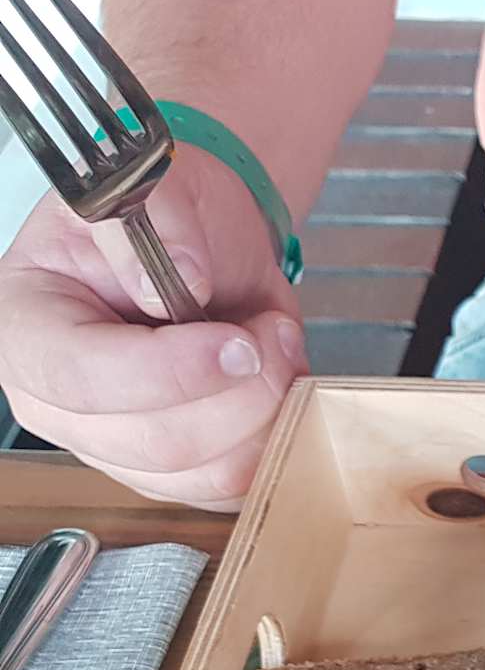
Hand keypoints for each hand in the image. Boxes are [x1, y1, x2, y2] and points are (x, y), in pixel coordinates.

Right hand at [0, 148, 306, 510]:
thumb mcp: (156, 182)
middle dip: (240, 392)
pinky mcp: (171, 473)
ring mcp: (112, 446)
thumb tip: (178, 278)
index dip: (171, 370)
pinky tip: (275, 387)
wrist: (204, 251)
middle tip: (270, 335)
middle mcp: (55, 401)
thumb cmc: (166, 219)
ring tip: (274, 348)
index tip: (237, 343)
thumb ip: (161, 218)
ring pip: (206, 473)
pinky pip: (234, 487)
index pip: (83, 377)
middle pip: (157, 441)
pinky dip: (274, 439)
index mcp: (25, 325)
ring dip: (266, 413)